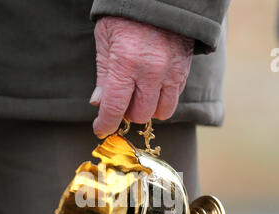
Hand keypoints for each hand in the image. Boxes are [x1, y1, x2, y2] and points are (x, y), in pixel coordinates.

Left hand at [90, 16, 193, 137]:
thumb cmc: (125, 14)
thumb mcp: (106, 38)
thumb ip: (103, 74)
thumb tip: (98, 102)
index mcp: (125, 63)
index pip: (114, 108)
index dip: (105, 124)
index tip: (101, 129)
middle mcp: (150, 72)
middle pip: (140, 115)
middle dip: (128, 113)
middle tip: (124, 101)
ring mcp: (170, 72)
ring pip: (161, 112)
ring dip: (148, 109)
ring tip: (141, 96)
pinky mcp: (183, 70)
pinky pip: (174, 98)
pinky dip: (163, 99)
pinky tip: (155, 86)